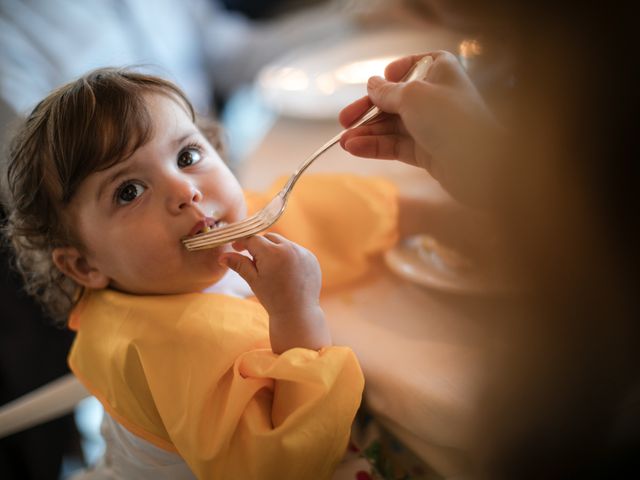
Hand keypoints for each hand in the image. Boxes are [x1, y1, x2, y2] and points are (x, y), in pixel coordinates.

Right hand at [219, 233, 330, 353]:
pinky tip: (286, 272)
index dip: (243, 242)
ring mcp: (303, 253)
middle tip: (254, 261)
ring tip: (272, 270)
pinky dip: (289, 256)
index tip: (236, 247)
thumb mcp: (253, 280)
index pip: (254, 239)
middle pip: (269, 237)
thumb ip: (239, 264)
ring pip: (283, 243)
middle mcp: (290, 248)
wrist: (298, 313)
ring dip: (275, 250)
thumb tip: (222, 256)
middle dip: (260, 246)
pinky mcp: (312, 258)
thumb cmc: (272, 298)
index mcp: (273, 253)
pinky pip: (296, 250)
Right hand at [339, 51, 502, 205]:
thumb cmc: (450, 119)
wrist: (479, 164)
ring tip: (344, 142)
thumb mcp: (412, 95)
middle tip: (344, 122)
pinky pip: (396, 146)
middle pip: (394, 100)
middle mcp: (436, 96)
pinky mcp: (427, 152)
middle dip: (368, 111)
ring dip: (367, 133)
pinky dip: (375, 146)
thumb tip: (372, 84)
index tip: (375, 86)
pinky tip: (355, 148)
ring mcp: (431, 126)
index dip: (390, 75)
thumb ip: (387, 92)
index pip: (411, 67)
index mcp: (440, 71)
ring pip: (392, 126)